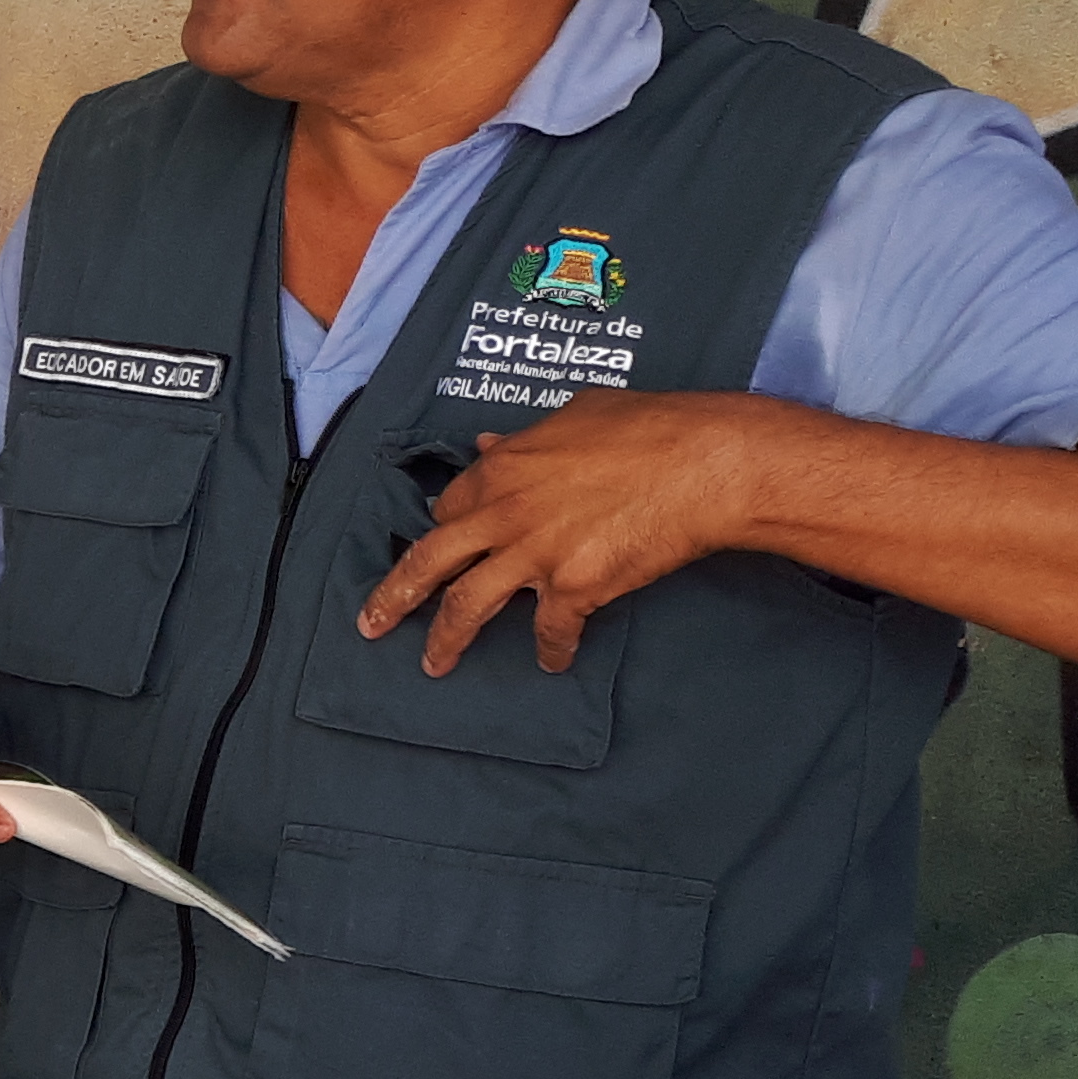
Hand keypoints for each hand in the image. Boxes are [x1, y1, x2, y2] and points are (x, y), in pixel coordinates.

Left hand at [357, 391, 765, 673]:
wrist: (707, 462)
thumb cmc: (652, 427)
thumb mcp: (577, 414)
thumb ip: (527, 436)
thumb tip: (491, 442)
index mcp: (500, 470)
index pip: (449, 508)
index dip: (442, 530)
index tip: (433, 551)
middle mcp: (504, 514)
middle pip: (431, 562)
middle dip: (394, 596)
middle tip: (370, 624)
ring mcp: (534, 553)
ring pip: (468, 606)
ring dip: (447, 639)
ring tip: (433, 664)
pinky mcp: (574, 587)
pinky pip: (552, 630)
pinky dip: (552, 650)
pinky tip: (553, 662)